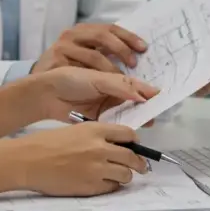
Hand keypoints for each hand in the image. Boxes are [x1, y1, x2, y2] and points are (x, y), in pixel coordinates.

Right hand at [13, 122, 148, 196]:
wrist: (28, 160)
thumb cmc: (45, 144)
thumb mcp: (74, 130)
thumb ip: (96, 136)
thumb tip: (114, 144)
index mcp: (94, 130)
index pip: (128, 134)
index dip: (134, 142)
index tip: (135, 146)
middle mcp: (99, 148)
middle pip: (132, 157)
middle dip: (139, 163)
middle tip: (140, 166)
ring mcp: (96, 168)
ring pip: (126, 174)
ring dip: (125, 175)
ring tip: (120, 175)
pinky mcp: (91, 186)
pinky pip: (112, 188)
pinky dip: (111, 185)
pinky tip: (103, 182)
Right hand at [32, 23, 147, 74]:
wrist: (41, 88)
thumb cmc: (69, 75)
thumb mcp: (91, 62)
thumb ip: (110, 59)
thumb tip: (140, 66)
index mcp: (84, 31)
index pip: (110, 28)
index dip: (128, 36)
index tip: (144, 48)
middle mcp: (73, 34)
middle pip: (102, 35)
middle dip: (122, 48)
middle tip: (134, 64)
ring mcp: (63, 46)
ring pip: (94, 54)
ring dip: (110, 68)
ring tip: (120, 80)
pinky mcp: (56, 60)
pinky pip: (80, 69)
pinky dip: (94, 78)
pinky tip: (101, 85)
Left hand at [35, 67, 158, 121]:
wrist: (46, 95)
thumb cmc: (69, 79)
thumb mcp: (97, 79)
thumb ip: (120, 86)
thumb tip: (144, 95)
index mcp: (112, 78)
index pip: (135, 86)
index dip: (149, 92)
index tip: (163, 99)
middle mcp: (111, 92)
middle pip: (134, 101)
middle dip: (146, 107)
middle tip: (158, 114)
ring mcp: (104, 106)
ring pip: (126, 113)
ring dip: (136, 118)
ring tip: (149, 123)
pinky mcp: (98, 120)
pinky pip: (114, 124)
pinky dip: (123, 127)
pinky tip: (132, 131)